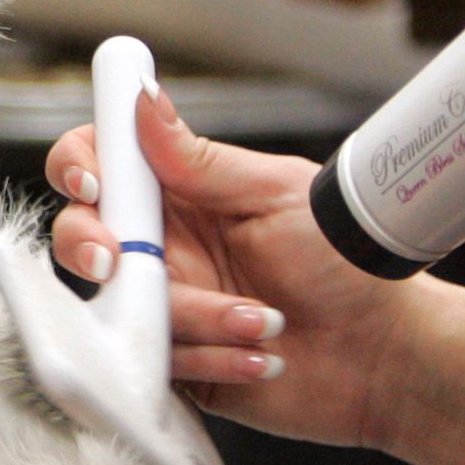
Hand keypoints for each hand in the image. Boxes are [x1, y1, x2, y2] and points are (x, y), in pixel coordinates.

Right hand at [45, 89, 446, 451]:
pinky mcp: (178, 365)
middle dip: (91, 249)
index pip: (101, 163)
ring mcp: (167, 307)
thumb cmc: (346, 263)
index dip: (79, 166)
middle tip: (122, 265)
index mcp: (182, 193)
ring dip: (197, 318)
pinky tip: (263, 358)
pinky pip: (157, 364)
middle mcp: (164, 248)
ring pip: (123, 308)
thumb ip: (201, 160)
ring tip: (267, 321)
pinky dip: (211, 360)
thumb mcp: (276, 194)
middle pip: (81, 236)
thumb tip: (142, 99)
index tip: (94, 183)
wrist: (385, 351)